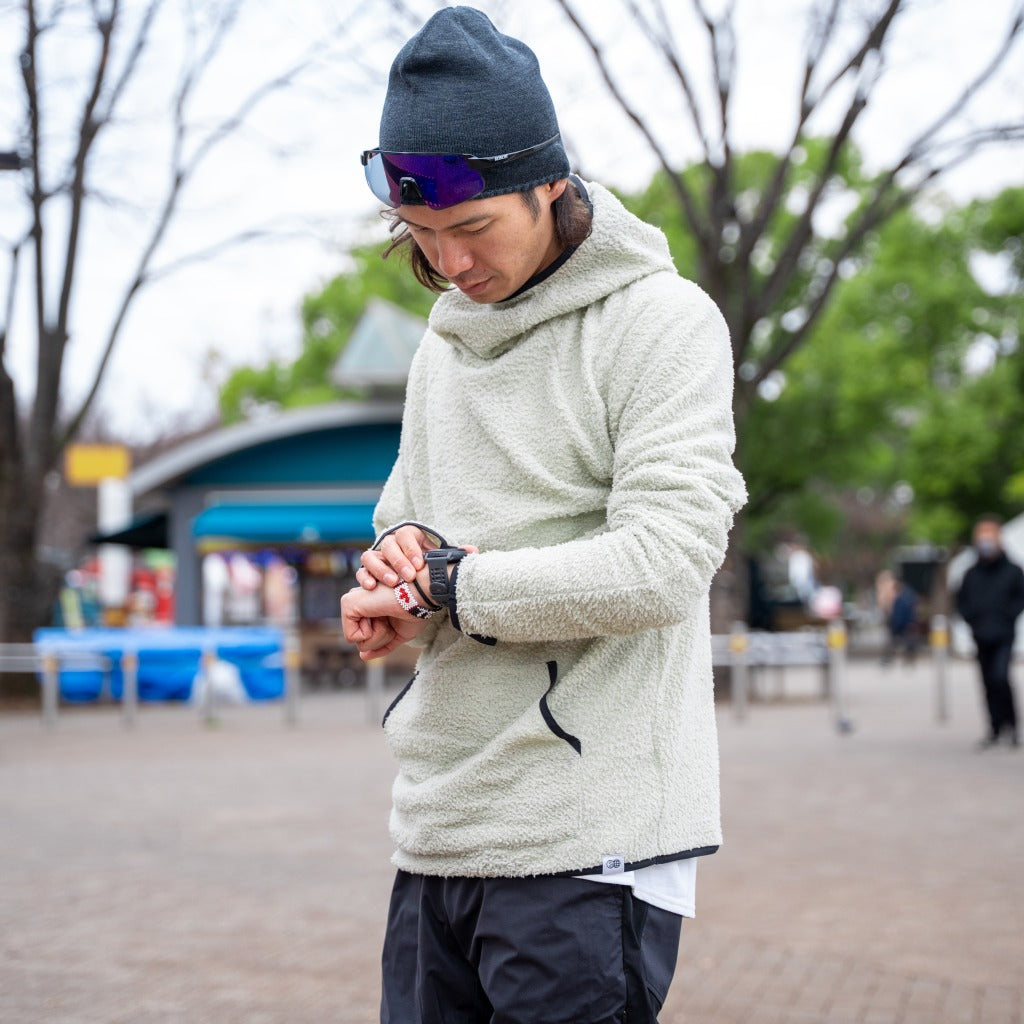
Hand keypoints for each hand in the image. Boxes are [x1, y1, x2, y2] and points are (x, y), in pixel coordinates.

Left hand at [340, 583, 428, 659]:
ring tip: (386, 615)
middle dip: (381, 637)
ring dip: (378, 634)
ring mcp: (352, 602)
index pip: (366, 639)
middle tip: (391, 618)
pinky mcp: (347, 603)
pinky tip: (379, 615)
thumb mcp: (398, 633)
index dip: (385, 636)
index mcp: (368, 608)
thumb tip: (363, 656)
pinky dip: (370, 634)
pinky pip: (351, 637)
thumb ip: (382, 645)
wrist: (422, 595)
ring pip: (357, 641)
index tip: (395, 617)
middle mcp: (358, 603)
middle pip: (362, 642)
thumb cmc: (416, 610)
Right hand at [358, 525, 476, 589]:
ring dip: (381, 569)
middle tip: (409, 576)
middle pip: (389, 545)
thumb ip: (453, 555)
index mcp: (408, 536)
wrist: (413, 579)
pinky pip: (362, 571)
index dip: (411, 549)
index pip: (406, 535)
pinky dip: (365, 578)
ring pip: (371, 556)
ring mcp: (377, 557)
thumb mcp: (438, 560)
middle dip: (398, 560)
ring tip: (393, 583)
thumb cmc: (427, 567)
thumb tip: (473, 552)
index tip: (420, 564)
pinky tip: (371, 587)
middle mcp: (391, 543)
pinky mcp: (368, 571)